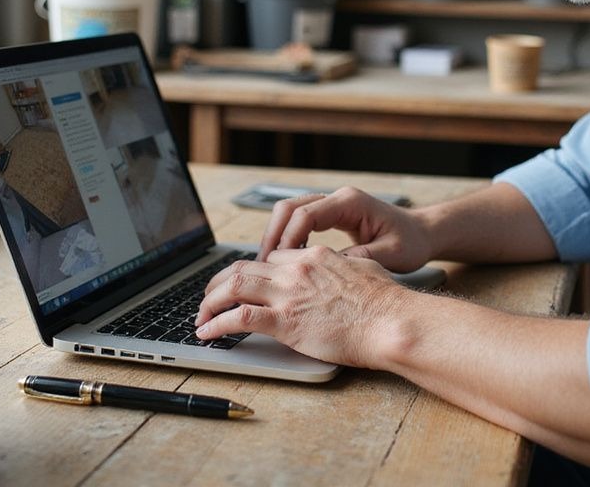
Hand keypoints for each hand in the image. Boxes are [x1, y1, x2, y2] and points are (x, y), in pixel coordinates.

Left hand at [192, 246, 407, 367]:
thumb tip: (345, 268)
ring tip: (200, 315)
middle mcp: (295, 269)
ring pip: (233, 286)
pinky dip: (216, 324)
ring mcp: (288, 294)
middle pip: (243, 267)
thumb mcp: (365, 268)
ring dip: (210, 301)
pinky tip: (207, 333)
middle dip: (220, 282)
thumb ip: (346, 266)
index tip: (247, 286)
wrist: (390, 321)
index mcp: (314, 257)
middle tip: (209, 297)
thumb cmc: (386, 301)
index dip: (255, 272)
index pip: (272, 258)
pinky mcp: (284, 322)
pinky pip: (239, 318)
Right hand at [258, 187, 434, 273]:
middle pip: (289, 208)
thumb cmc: (412, 242)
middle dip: (272, 236)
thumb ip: (360, 260)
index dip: (287, 239)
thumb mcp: (391, 255)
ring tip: (267, 267)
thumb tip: (328, 270)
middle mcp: (338, 199)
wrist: (423, 233)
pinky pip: (299, 223)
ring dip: (276, 238)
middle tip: (261, 266)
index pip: (306, 215)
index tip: (276, 264)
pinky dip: (287, 240)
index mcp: (350, 203)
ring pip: (289, 213)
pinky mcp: (331, 216)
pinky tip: (283, 263)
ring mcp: (333, 205)